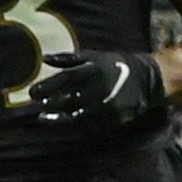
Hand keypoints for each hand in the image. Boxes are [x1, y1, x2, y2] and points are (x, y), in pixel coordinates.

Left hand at [32, 51, 164, 128]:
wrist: (149, 79)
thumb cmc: (115, 64)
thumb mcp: (93, 56)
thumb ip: (68, 59)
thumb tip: (44, 59)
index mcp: (93, 70)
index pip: (64, 80)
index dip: (46, 87)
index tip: (32, 93)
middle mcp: (99, 88)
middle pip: (69, 100)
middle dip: (50, 105)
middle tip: (36, 107)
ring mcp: (108, 106)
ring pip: (78, 116)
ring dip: (59, 118)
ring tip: (44, 119)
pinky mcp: (116, 119)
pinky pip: (92, 125)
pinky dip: (76, 125)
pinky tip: (64, 124)